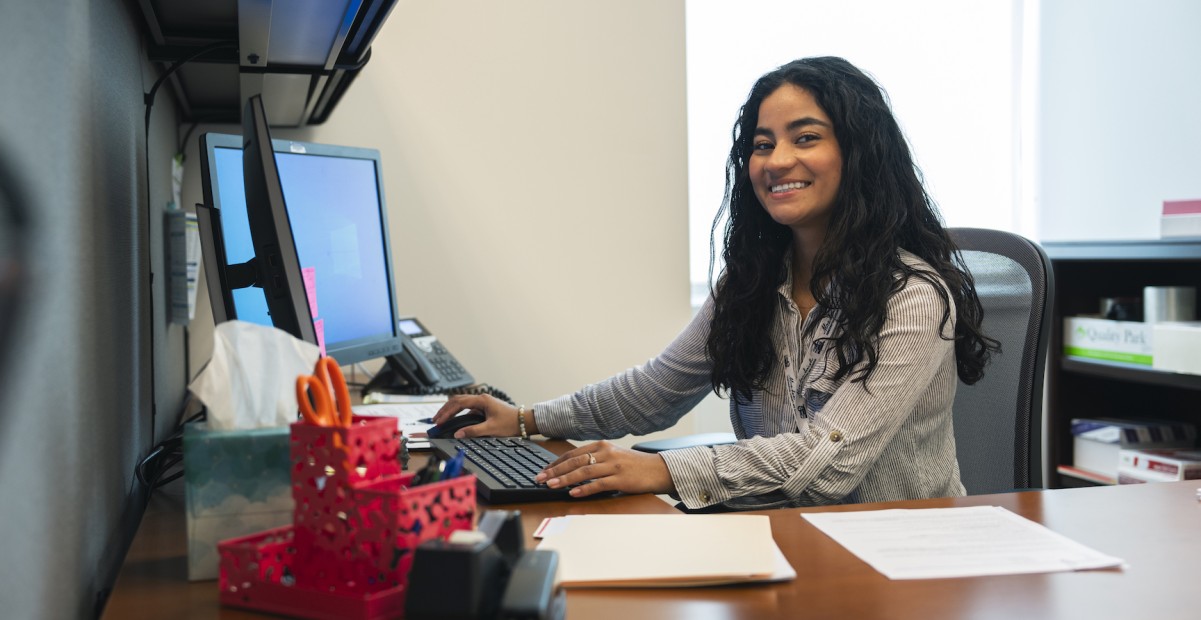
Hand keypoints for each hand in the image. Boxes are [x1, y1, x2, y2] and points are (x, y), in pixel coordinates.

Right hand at [430, 394, 517, 438]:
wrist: (524, 421)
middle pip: (457, 400)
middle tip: (435, 420)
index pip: (458, 404)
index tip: (439, 422)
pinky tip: (454, 420)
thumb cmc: (511, 423)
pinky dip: (458, 413)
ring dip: (451, 410)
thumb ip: (473, 431)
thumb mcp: (491, 429)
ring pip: (461, 403)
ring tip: (441, 419)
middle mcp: (481, 399)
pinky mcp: (484, 408)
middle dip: (445, 410)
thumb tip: (457, 434)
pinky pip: (467, 408)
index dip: (446, 413)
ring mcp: (482, 402)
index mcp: (482, 400)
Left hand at [534, 441, 675, 497]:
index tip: (543, 470)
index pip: (573, 453)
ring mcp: (613, 466)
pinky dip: (584, 489)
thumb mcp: (613, 456)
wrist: (658, 469)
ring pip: (584, 472)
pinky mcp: (621, 479)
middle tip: (540, 478)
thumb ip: (595, 459)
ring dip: (565, 479)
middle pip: (575, 461)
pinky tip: (573, 493)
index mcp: (602, 446)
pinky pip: (598, 484)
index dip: (556, 462)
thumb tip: (572, 469)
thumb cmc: (634, 465)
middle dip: (555, 470)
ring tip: (551, 485)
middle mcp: (606, 453)